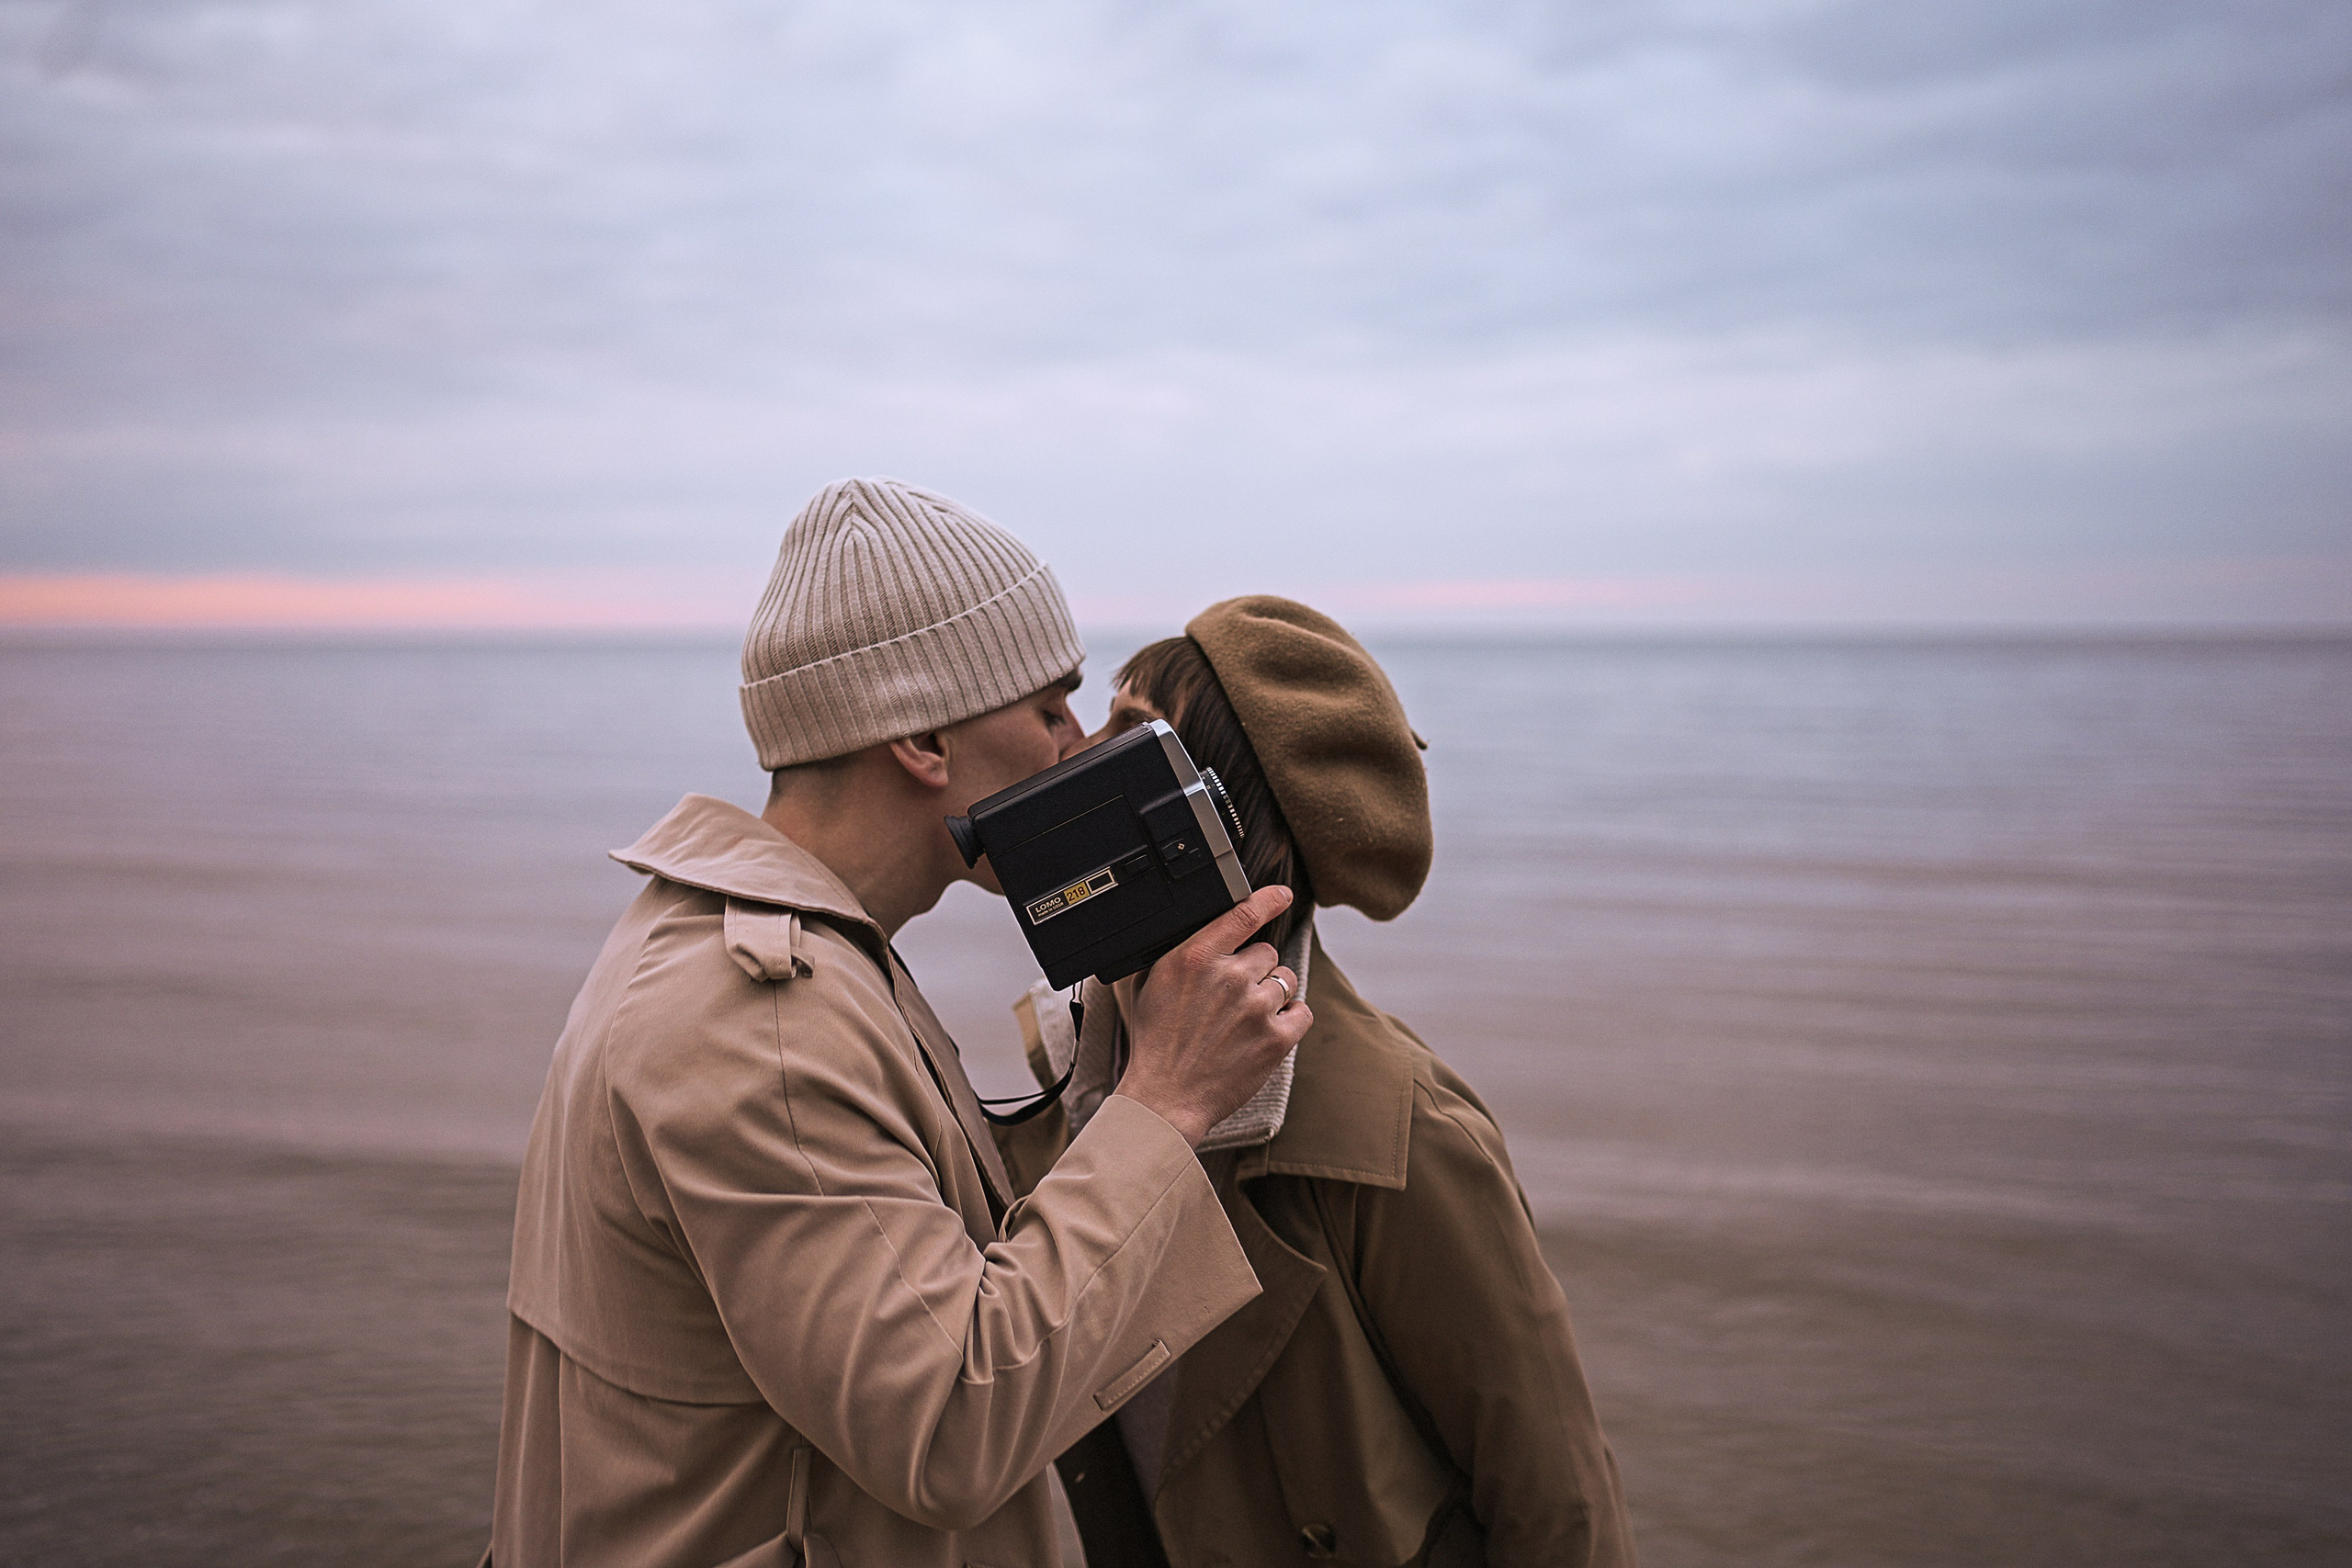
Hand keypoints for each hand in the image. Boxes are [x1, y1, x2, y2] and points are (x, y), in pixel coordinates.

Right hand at [1115, 886, 1311, 1146]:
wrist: (1165, 1097)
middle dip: (1254, 970)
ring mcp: (1256, 1008)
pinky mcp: (1276, 1039)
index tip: (1283, 894)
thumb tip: (1203, 933)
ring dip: (1273, 994)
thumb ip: (1178, 953)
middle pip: (1267, 952)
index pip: (1244, 913)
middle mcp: (1230, 976)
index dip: (1269, 899)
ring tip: (1247, 1018)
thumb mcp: (1148, 984)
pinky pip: (1302, 1012)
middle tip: (1233, 998)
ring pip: (1286, 980)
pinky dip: (1291, 1019)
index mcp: (1195, 956)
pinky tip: (1268, 1030)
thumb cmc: (1155, 1043)